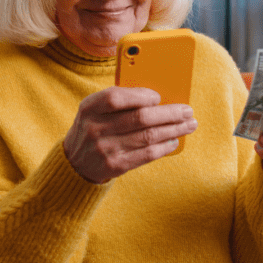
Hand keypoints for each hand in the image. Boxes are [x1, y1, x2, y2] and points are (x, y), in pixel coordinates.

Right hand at [63, 86, 197, 183]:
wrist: (74, 163)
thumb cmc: (93, 128)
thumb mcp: (94, 110)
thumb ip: (119, 101)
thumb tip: (157, 99)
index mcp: (89, 108)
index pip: (115, 97)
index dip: (140, 96)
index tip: (159, 97)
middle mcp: (95, 128)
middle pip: (139, 118)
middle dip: (169, 113)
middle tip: (187, 111)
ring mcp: (105, 149)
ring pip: (147, 136)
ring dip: (173, 130)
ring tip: (188, 125)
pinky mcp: (115, 166)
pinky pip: (146, 155)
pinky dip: (164, 147)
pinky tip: (174, 141)